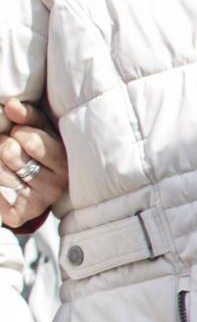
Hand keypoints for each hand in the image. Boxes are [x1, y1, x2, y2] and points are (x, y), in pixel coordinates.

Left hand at [0, 98, 64, 229]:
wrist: (28, 187)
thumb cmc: (35, 150)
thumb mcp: (37, 130)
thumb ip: (27, 116)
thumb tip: (12, 106)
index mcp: (65, 163)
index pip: (30, 139)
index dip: (19, 132)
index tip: (22, 136)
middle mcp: (56, 186)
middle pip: (10, 152)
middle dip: (3, 146)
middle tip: (11, 151)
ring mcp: (38, 203)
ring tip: (4, 165)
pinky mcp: (18, 215)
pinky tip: (1, 182)